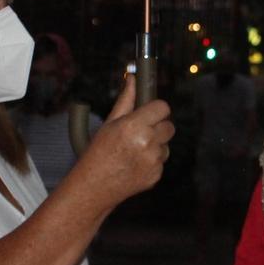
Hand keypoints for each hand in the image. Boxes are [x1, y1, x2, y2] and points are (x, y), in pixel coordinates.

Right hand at [69, 75, 173, 211]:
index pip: (163, 107)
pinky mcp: (156, 175)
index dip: (157, 109)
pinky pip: (161, 161)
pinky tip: (134, 164)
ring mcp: (154, 160)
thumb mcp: (110, 123)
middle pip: (169, 126)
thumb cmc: (98, 152)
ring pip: (166, 145)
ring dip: (156, 145)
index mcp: (135, 125)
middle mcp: (147, 142)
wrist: (94, 186)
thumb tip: (132, 78)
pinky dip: (152, 161)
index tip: (150, 111)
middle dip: (158, 127)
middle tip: (140, 131)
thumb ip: (126, 100)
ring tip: (133, 151)